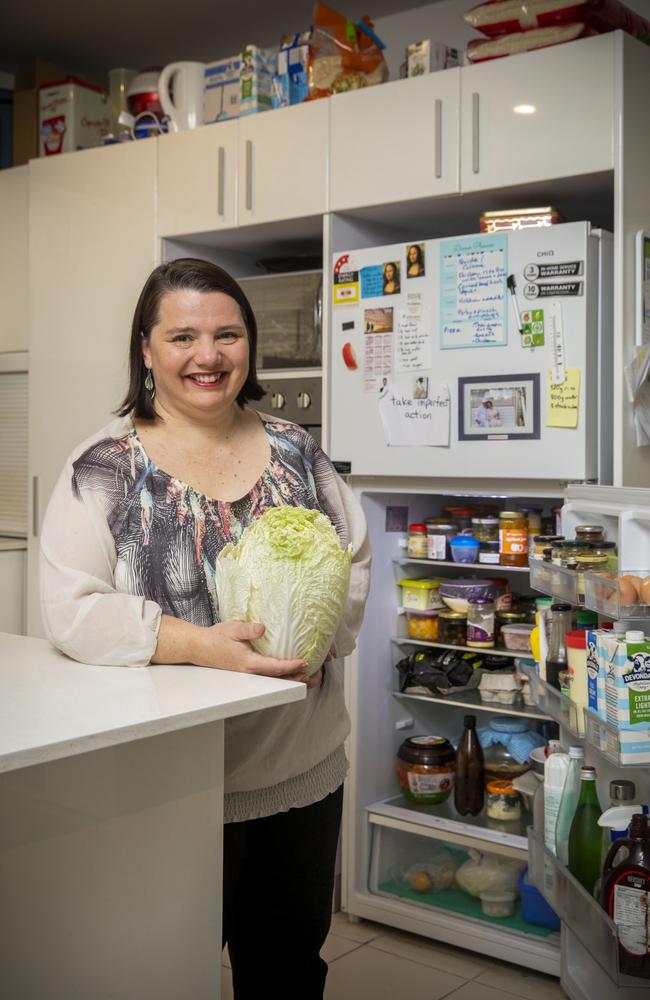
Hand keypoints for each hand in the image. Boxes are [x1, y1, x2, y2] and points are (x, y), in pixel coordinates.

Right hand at [190, 621, 307, 679]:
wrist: (200, 648)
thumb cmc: (216, 638)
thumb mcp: (232, 629)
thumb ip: (248, 629)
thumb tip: (263, 628)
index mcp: (249, 663)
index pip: (274, 667)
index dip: (291, 666)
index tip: (305, 662)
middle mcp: (251, 672)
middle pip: (279, 679)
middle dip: (298, 678)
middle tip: (316, 674)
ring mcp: (250, 675)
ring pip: (276, 681)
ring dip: (293, 679)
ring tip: (310, 675)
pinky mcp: (249, 672)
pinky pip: (270, 677)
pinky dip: (284, 676)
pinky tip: (291, 671)